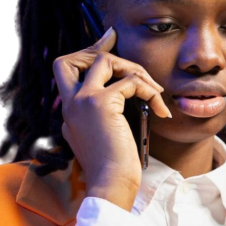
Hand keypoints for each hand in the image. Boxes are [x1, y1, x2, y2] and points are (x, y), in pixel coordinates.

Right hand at [52, 27, 170, 193]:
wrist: (111, 184)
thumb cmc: (114, 168)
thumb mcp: (105, 136)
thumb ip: (106, 114)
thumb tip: (127, 92)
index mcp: (69, 112)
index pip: (66, 69)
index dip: (86, 53)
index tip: (108, 42)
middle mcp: (71, 103)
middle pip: (74, 57)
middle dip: (102, 51)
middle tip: (126, 51)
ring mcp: (83, 101)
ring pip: (105, 61)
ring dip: (134, 70)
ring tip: (153, 91)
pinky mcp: (101, 104)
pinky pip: (130, 81)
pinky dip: (150, 90)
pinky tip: (160, 108)